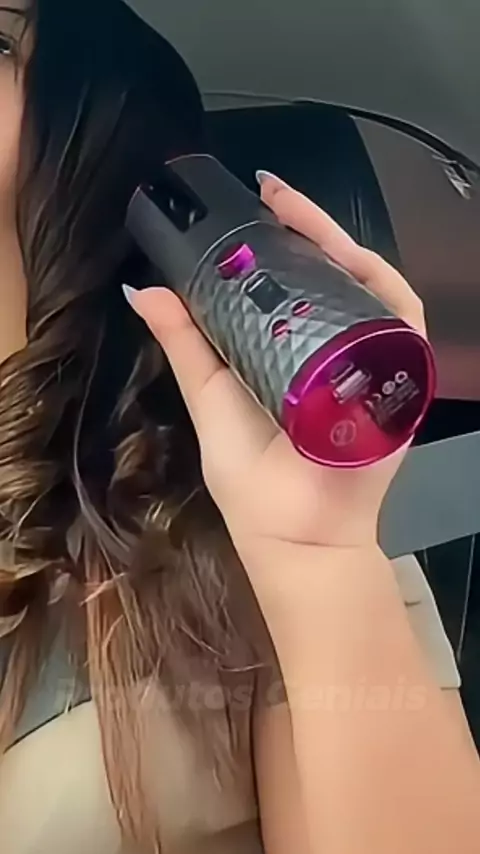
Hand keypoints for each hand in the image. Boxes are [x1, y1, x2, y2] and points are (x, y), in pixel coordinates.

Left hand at [125, 174, 425, 555]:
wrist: (293, 530)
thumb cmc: (252, 476)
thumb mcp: (209, 395)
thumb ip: (185, 342)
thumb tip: (143, 291)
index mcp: (293, 350)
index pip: (296, 281)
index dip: (281, 238)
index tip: (254, 202)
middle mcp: (336, 348)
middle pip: (335, 273)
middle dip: (310, 227)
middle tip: (276, 193)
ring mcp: (371, 361)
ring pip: (370, 285)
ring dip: (342, 243)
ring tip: (303, 214)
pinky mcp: (398, 379)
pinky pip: (402, 318)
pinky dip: (382, 284)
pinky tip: (351, 255)